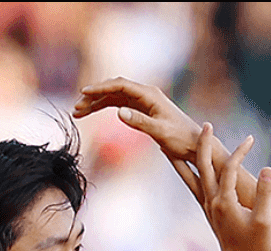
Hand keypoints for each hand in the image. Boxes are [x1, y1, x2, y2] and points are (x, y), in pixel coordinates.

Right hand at [73, 76, 200, 160]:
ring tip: (78, 112)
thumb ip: (139, 122)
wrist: (194, 145)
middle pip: (114, 89)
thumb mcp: (160, 131)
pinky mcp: (143, 110)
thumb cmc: (180, 138)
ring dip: (97, 103)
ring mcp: (144, 101)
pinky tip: (93, 112)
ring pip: (114, 97)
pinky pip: (120, 104)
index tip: (83, 93)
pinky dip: (105, 108)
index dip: (100, 88)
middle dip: (94, 96)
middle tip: (76, 108)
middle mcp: (146, 94)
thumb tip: (118, 112)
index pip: (120, 85)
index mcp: (150, 95)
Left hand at [186, 123, 270, 250]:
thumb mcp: (264, 221)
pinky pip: (194, 186)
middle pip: (203, 166)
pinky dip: (186, 173)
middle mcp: (212, 201)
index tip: (251, 138)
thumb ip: (264, 194)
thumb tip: (268, 168)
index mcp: (225, 201)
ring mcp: (208, 206)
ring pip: (191, 176)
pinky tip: (184, 167)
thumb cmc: (254, 247)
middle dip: (204, 144)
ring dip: (183, 158)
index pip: (230, 168)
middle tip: (206, 124)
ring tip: (169, 143)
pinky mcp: (208, 211)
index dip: (240, 152)